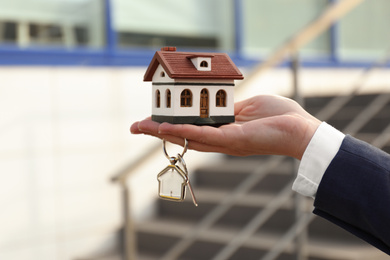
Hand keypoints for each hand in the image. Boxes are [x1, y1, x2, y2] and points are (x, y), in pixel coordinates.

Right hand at [130, 95, 320, 159]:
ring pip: (188, 137)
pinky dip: (183, 132)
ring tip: (142, 127)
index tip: (152, 119)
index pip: (191, 128)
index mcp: (224, 130)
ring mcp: (225, 142)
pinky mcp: (233, 140)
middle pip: (183, 135)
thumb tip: (215, 104)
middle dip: (158, 131)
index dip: (170, 124)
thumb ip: (229, 108)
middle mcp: (220, 140)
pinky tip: (165, 128)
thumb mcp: (248, 106)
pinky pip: (203, 135)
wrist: (300, 128)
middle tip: (135, 127)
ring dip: (163, 132)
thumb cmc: (279, 116)